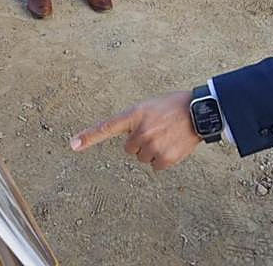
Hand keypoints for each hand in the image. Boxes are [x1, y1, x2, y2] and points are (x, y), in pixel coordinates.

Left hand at [70, 90, 200, 169]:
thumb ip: (136, 121)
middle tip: (157, 130)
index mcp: (135, 114)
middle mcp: (141, 131)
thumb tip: (130, 143)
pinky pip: (156, 165)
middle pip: (129, 149)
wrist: (199, 112)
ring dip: (153, 150)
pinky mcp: (165, 158)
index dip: (89, 136)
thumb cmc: (173, 107)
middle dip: (141, 142)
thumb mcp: (150, 107)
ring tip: (167, 136)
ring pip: (143, 158)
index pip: (107, 127)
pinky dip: (163, 159)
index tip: (73, 145)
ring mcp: (152, 145)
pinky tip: (172, 145)